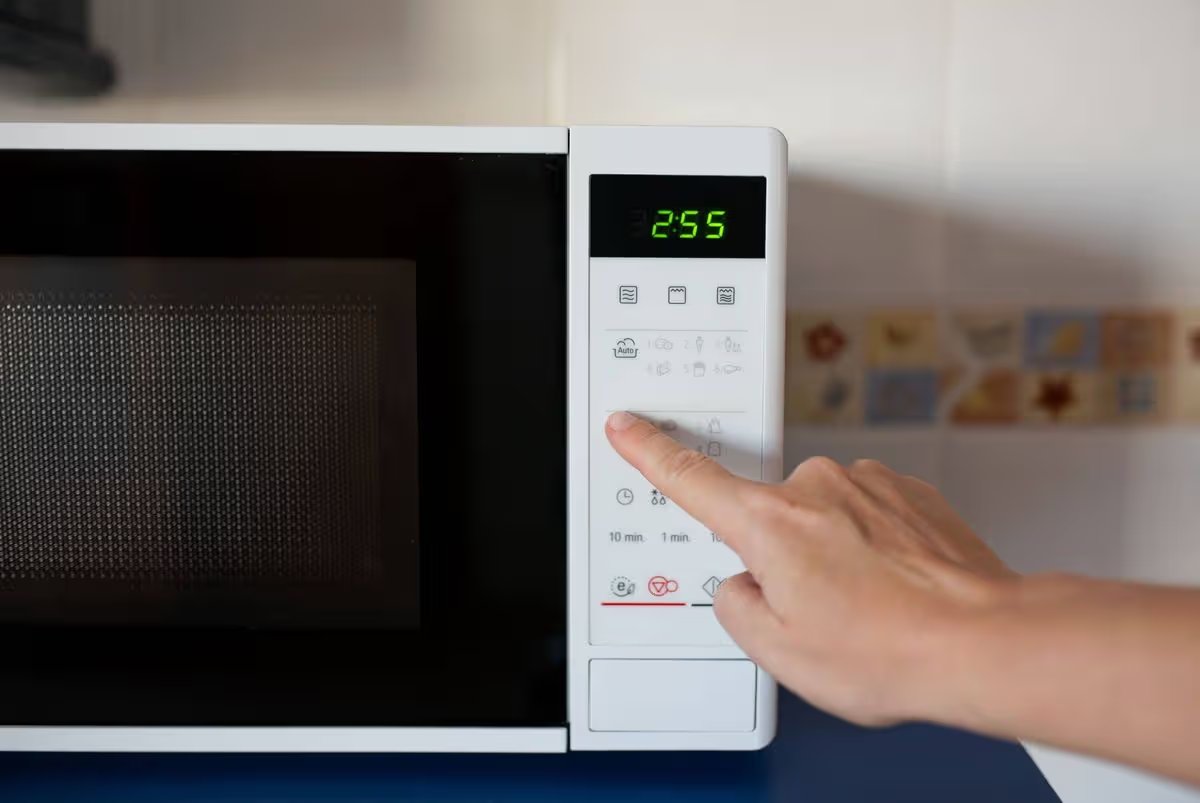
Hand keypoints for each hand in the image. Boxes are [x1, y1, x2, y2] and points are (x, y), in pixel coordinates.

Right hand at [604, 411, 1016, 727]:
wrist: (981, 642)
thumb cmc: (891, 650)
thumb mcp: (780, 653)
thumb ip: (737, 608)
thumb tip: (745, 588)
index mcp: (770, 524)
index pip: (690, 479)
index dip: (650, 452)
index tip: (629, 427)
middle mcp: (816, 489)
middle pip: (769, 522)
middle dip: (784, 563)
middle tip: (823, 613)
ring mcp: (868, 486)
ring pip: (824, 524)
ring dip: (836, 560)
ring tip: (869, 610)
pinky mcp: (909, 494)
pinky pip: (869, 521)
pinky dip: (876, 553)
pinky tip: (896, 593)